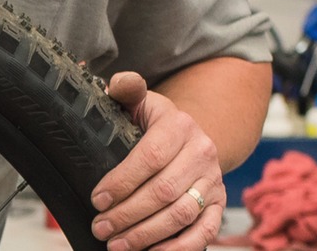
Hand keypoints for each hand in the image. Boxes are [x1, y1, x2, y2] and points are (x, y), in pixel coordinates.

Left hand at [89, 71, 225, 250]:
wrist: (192, 139)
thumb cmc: (156, 124)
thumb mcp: (141, 102)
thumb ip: (127, 89)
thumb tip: (118, 82)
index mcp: (179, 125)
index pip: (150, 156)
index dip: (122, 182)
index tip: (97, 199)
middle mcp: (202, 152)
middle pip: (164, 191)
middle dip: (128, 214)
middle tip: (101, 228)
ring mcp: (213, 181)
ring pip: (181, 214)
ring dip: (146, 234)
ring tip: (117, 244)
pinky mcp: (219, 205)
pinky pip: (205, 232)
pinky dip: (179, 248)